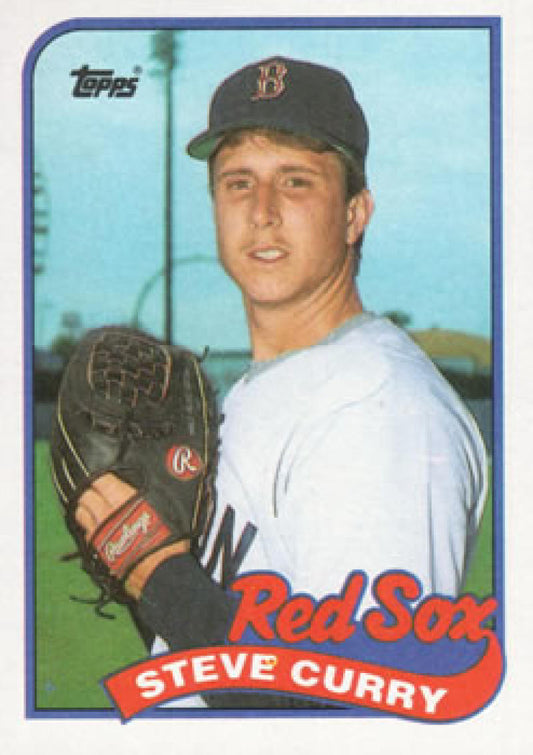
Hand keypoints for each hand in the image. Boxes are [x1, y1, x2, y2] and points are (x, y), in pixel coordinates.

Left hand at [76, 474, 189, 599]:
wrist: (158, 572)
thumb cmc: (166, 538)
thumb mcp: (163, 508)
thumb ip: (148, 496)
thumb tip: (143, 488)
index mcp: (122, 498)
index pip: (101, 480)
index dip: (102, 478)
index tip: (105, 480)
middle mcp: (105, 512)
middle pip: (86, 496)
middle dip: (90, 492)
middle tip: (97, 493)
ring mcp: (98, 531)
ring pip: (81, 514)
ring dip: (85, 509)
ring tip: (93, 509)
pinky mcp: (96, 549)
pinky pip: (86, 533)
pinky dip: (89, 528)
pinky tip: (97, 529)